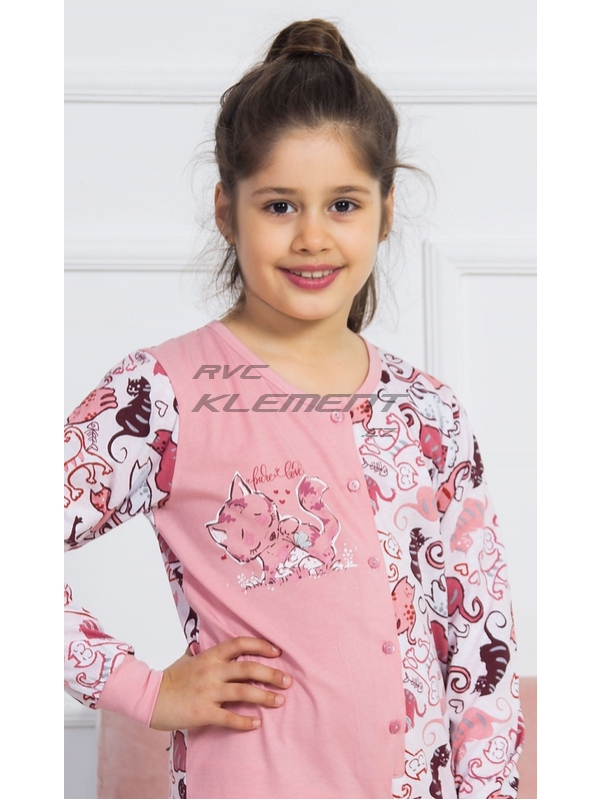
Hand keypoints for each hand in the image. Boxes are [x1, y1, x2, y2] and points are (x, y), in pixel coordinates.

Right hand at [149, 636, 291, 731]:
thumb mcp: (191, 658)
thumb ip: (208, 654)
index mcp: (210, 656)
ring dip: (265, 696)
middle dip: (272, 674)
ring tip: (280, 701)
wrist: (150, 696)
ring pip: (243, 691)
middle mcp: (212, 671)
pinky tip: (257, 723)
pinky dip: (244, 721)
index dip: (261, 645)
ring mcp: (208, 691)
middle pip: (248, 668)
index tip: (277, 651)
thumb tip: (224, 649)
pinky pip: (229, 717)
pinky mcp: (203, 712)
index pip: (240, 644)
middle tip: (288, 680)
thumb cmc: (172, 677)